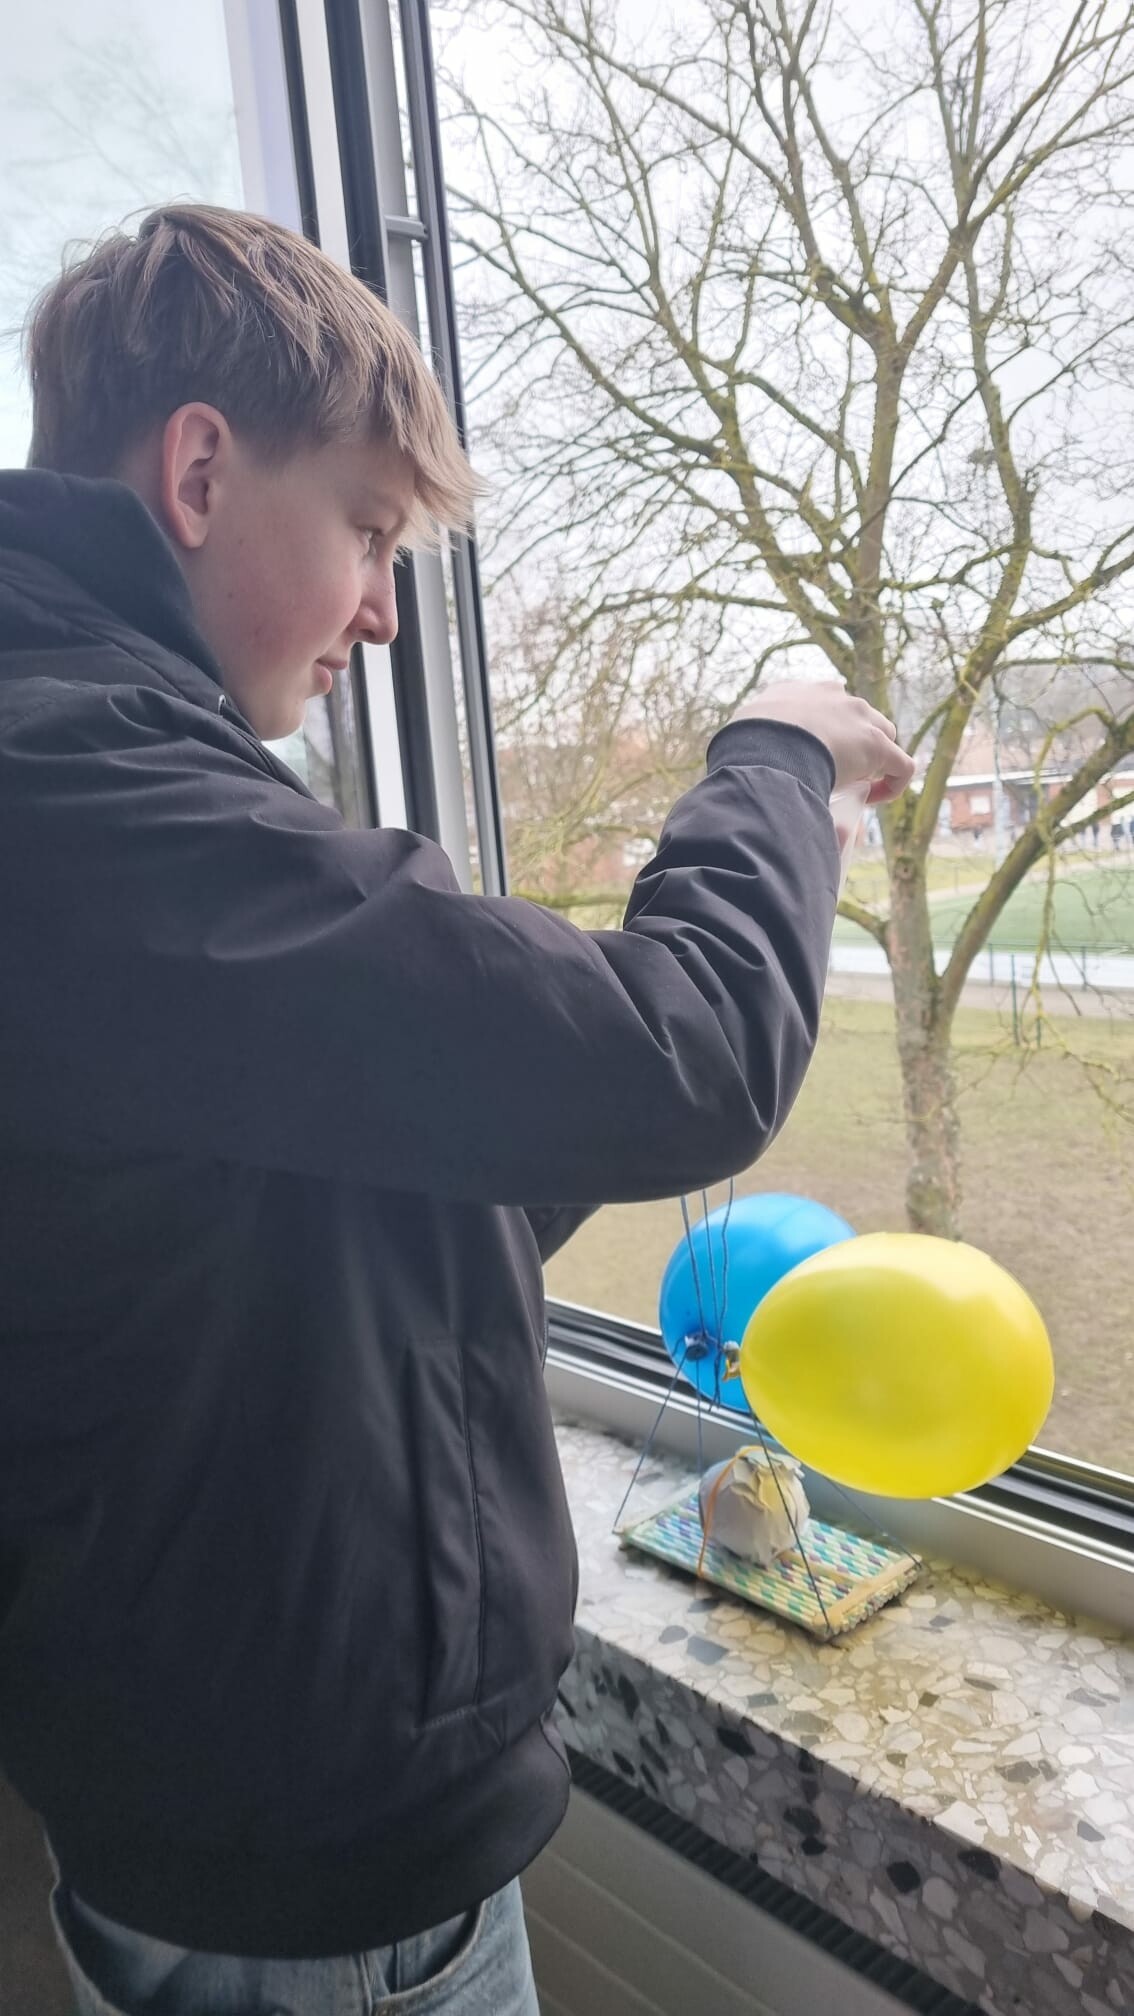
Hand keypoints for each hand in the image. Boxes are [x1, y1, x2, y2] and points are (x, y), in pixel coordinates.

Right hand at [729, 682, 914, 804]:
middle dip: (850, 739)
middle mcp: (832, 695)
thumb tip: (746, 771)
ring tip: (854, 784)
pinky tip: (873, 800)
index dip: (819, 731)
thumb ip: (748, 743)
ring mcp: (857, 716)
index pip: (819, 704)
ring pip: (881, 735)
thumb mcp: (741, 735)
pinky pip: (900, 765)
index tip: (807, 755)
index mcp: (797, 690)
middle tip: (832, 769)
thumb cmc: (743, 744)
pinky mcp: (877, 744)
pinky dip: (893, 783)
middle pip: (854, 715)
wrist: (764, 743)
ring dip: (872, 757)